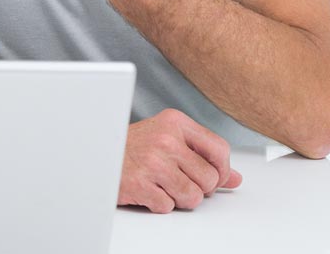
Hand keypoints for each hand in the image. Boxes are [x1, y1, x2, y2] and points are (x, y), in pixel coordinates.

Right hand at [118, 109, 242, 212]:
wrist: (95, 153)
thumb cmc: (131, 147)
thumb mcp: (168, 139)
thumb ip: (202, 156)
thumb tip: (234, 178)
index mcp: (175, 122)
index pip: (219, 149)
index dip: (221, 169)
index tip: (212, 176)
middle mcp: (165, 139)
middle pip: (209, 178)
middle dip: (198, 187)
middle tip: (177, 180)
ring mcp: (152, 161)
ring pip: (193, 196)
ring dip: (179, 198)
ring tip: (162, 185)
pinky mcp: (140, 183)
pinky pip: (168, 206)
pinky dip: (159, 203)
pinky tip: (147, 189)